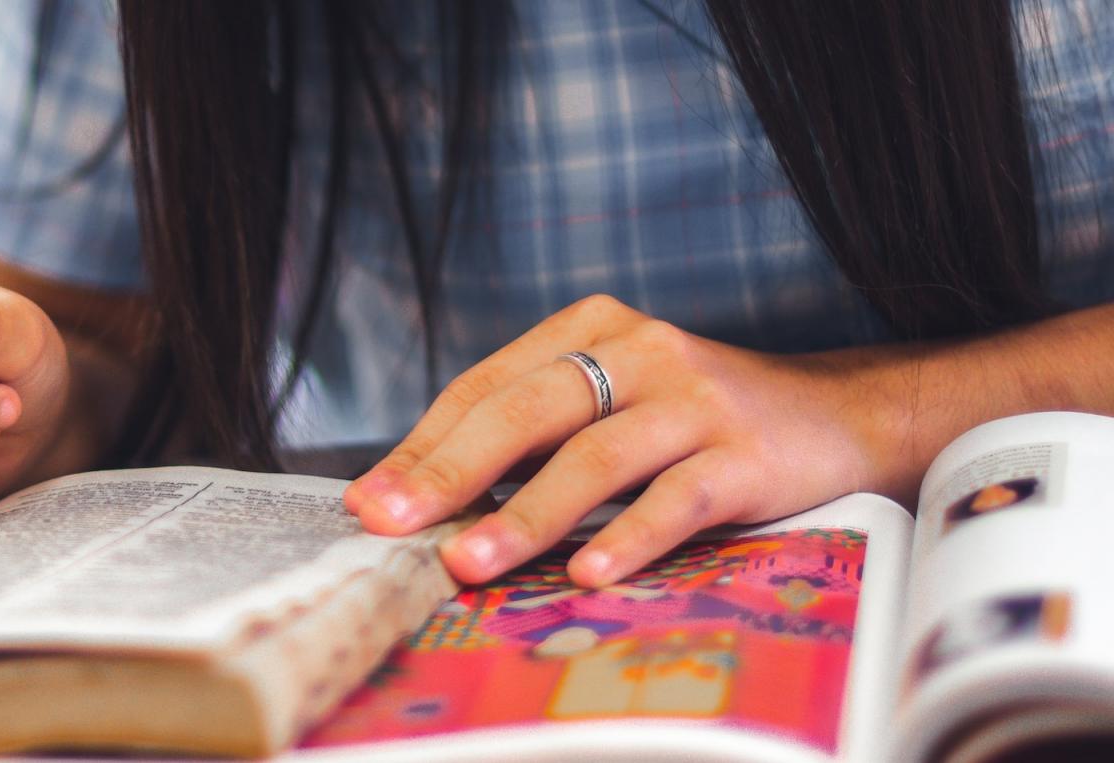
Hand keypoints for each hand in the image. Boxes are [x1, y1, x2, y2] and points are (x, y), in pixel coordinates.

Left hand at [343, 294, 895, 587]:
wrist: (837, 421)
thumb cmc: (694, 424)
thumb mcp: (609, 407)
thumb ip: (528, 441)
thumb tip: (416, 501)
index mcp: (589, 330)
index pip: (485, 387)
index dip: (423, 446)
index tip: (369, 501)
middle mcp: (640, 350)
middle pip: (526, 410)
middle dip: (450, 473)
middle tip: (394, 524)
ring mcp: (696, 399)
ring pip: (594, 456)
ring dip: (525, 514)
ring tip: (470, 561)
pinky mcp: (746, 453)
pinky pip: (677, 497)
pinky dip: (629, 535)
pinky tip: (588, 571)